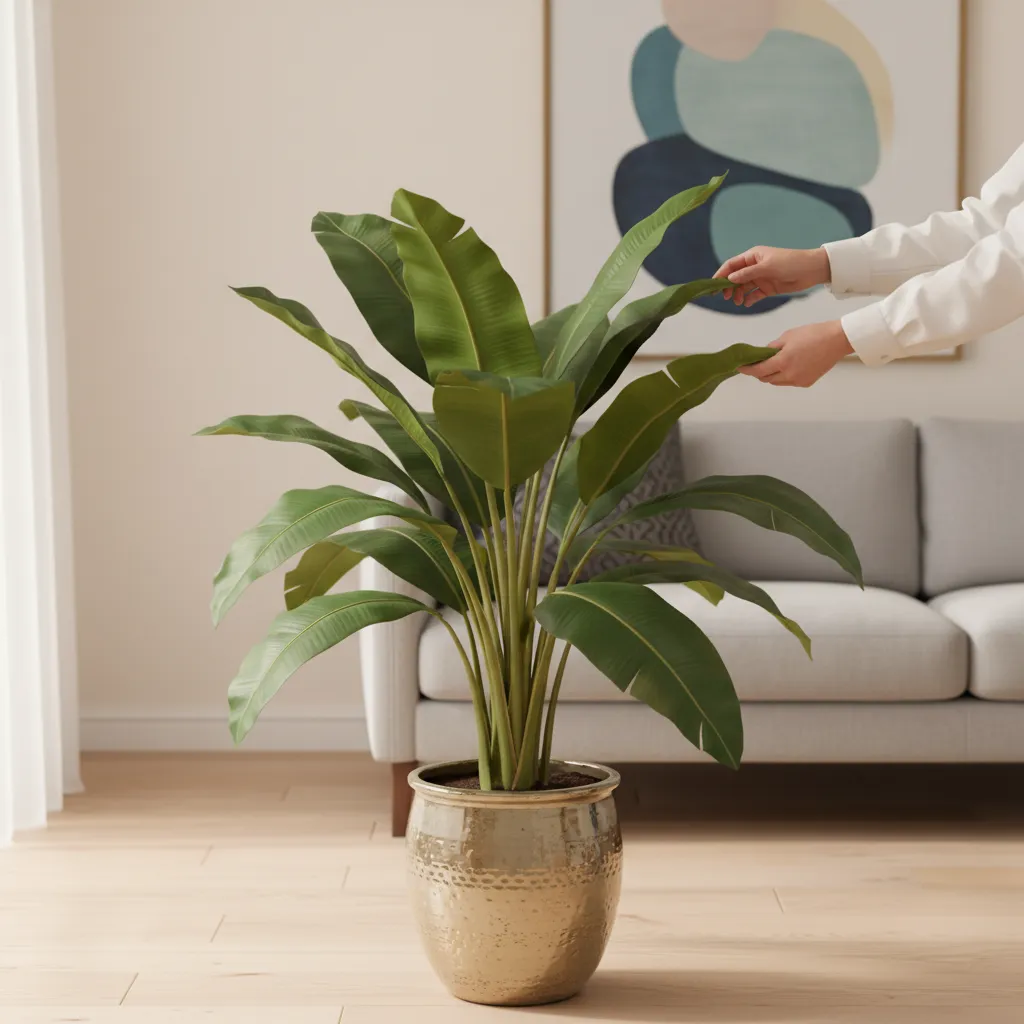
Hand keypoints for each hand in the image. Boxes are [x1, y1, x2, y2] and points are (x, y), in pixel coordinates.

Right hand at [714, 246, 831, 306]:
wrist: (811, 270)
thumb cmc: (790, 262)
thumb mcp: (767, 267)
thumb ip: (747, 274)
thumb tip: (730, 279)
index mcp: (752, 256)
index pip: (732, 265)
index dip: (721, 274)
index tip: (713, 285)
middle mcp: (754, 267)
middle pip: (735, 277)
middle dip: (728, 287)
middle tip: (726, 297)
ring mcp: (761, 278)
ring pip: (743, 287)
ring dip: (738, 294)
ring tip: (738, 301)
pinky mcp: (768, 288)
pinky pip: (754, 294)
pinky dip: (749, 299)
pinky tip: (747, 303)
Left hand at [740, 320, 852, 386]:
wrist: (836, 340)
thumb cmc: (812, 333)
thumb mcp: (787, 336)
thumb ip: (772, 348)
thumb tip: (762, 355)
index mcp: (783, 362)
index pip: (758, 370)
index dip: (747, 370)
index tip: (740, 367)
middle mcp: (789, 375)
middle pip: (766, 378)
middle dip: (758, 372)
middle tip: (755, 364)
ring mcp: (798, 381)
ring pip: (777, 382)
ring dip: (771, 375)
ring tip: (772, 364)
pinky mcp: (806, 383)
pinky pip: (788, 382)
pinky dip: (783, 376)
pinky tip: (787, 366)